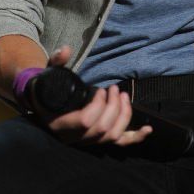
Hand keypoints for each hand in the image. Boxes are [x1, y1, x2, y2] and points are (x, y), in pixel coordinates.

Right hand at [31, 46, 152, 146]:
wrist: (45, 109)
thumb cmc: (48, 92)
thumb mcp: (49, 75)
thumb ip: (56, 62)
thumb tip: (65, 50)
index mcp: (62, 124)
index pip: (85, 121)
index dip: (98, 105)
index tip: (101, 89)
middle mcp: (76, 138)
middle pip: (103, 129)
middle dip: (114, 107)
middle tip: (114, 89)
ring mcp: (89, 142)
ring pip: (112, 136)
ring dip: (124, 115)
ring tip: (123, 96)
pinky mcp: (99, 141)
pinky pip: (119, 144)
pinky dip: (135, 137)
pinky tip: (148, 129)